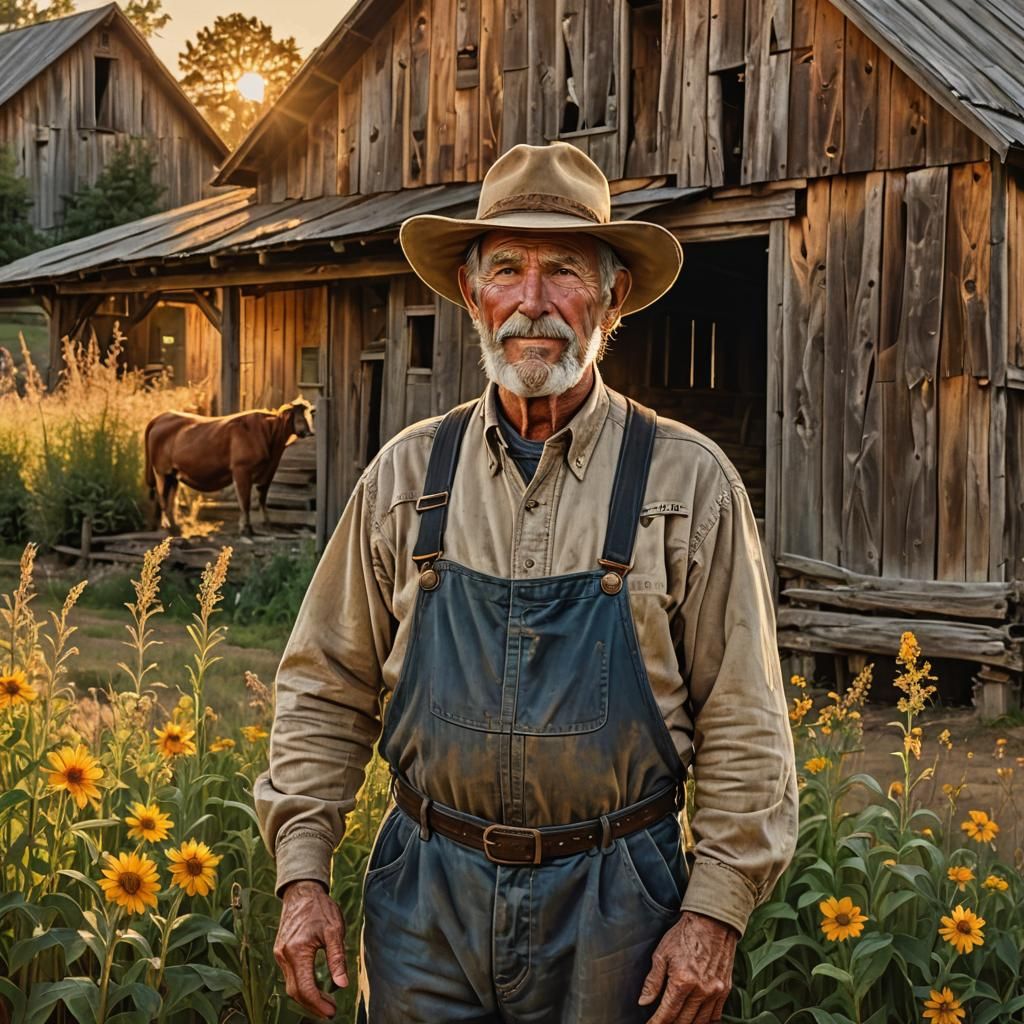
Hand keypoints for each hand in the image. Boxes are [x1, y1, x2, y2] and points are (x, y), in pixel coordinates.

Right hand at [274, 879, 347, 1018]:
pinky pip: (289, 976)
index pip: (305, 988)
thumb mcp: (334, 931)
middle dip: (312, 1005)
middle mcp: (284, 956)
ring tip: (325, 1001)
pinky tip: (314, 986)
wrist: (301, 891)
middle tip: (330, 1010)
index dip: (318, 1004)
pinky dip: (301, 985)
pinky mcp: (281, 952)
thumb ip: (337, 958)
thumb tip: (342, 984)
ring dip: (307, 997)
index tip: (332, 1011)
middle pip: (296, 992)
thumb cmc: (319, 908)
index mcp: (297, 951)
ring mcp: (280, 954)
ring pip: (291, 986)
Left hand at [638, 911, 738, 1023]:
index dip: (656, 1023)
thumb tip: (643, 1002)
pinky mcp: (724, 990)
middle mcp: (701, 990)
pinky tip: (696, 1020)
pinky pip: (715, 1015)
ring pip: (699, 1022)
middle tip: (661, 1023)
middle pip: (683, 1021)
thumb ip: (653, 981)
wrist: (712, 922)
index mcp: (682, 981)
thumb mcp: (662, 954)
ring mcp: (715, 991)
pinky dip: (704, 1021)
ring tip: (676, 1023)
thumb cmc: (684, 935)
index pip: (667, 1013)